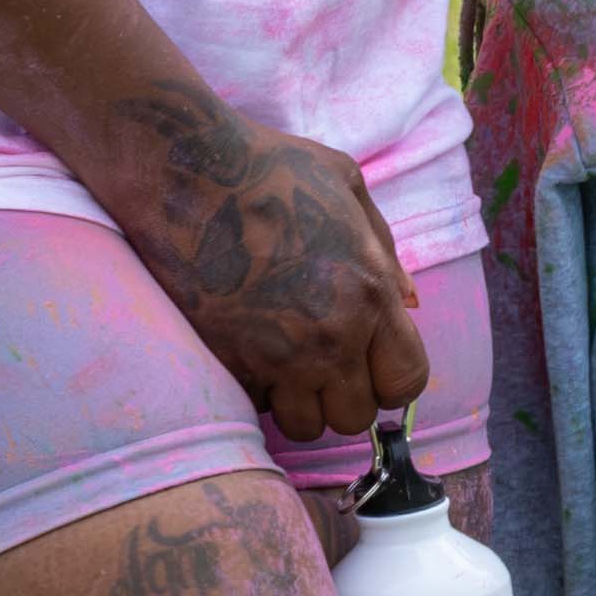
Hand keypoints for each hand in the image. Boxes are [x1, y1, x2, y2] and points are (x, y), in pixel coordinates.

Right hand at [110, 89, 427, 443]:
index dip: (395, 379)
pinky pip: (254, 407)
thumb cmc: (271, 169)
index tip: (376, 362)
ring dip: (301, 403)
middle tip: (328, 361)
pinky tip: (251, 354)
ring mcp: (273, 356)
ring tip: (289, 362)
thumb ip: (384, 250)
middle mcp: (329, 336)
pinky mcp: (223, 361)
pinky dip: (257, 392)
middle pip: (356, 417)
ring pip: (303, 427)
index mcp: (370, 292)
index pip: (407, 382)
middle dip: (347, 395)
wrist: (186, 174)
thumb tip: (409, 301)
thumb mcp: (348, 187)